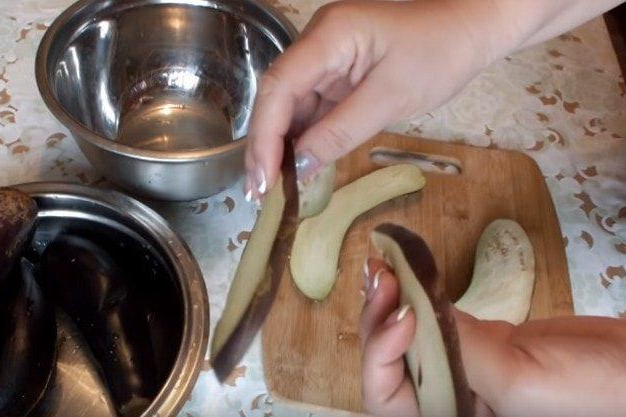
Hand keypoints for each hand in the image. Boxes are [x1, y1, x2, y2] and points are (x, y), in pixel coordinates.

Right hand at [243, 0, 623, 198]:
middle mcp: (317, 44)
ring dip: (282, 146)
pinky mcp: (337, 75)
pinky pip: (311, 109)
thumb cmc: (440, 53)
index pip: (279, 86)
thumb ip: (341, 131)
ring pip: (290, 106)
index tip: (263, 177)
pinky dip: (304, 139)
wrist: (471, 31)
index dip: (265, 135)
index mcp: (328, 35)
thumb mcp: (392, 97)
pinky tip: (298, 167)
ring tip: (274, 188)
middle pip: (277, 96)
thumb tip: (299, 167)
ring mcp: (325, 59)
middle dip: (266, 145)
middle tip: (260, 192)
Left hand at [360, 257, 625, 416]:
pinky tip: (406, 272)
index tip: (402, 314)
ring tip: (381, 266)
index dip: (381, 356)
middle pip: (391, 366)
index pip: (388, 399)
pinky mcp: (482, 344)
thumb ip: (463, 354)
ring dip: (390, 302)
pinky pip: (438, 321)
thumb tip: (416, 314)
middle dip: (378, 320)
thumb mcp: (519, 381)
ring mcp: (464, 371)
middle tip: (381, 275)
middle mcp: (449, 401)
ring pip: (409, 339)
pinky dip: (419, 295)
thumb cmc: (590, 392)